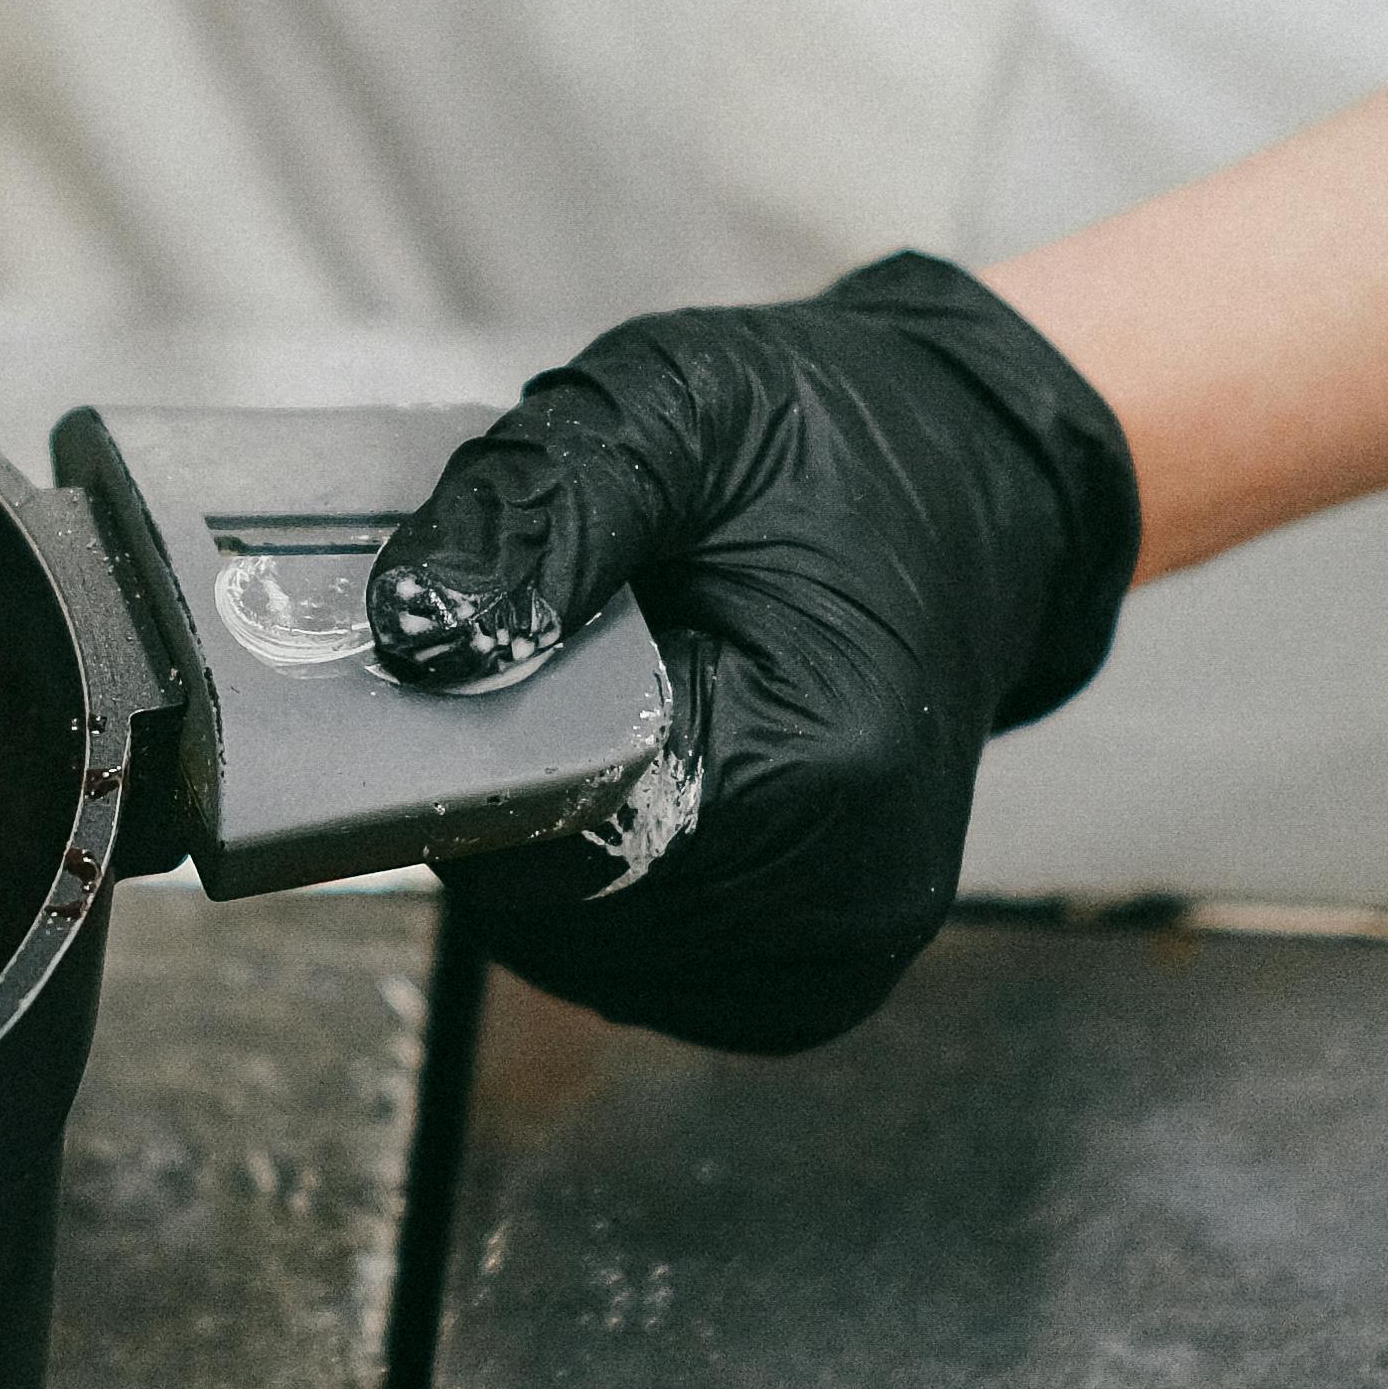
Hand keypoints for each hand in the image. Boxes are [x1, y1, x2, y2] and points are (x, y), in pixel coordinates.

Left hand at [371, 254, 1137, 1053]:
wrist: (971, 486)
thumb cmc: (829, 447)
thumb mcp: (672, 410)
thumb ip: (537, 512)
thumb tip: (416, 634)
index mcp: (817, 761)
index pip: (552, 833)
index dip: (476, 751)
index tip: (489, 656)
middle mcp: (845, 890)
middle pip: (559, 910)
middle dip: (514, 794)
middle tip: (560, 665)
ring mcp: (841, 952)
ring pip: (585, 956)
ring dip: (552, 852)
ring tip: (616, 716)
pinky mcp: (822, 978)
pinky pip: (645, 974)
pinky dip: (607, 892)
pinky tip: (642, 782)